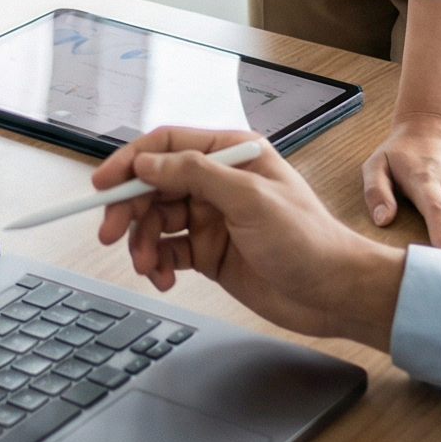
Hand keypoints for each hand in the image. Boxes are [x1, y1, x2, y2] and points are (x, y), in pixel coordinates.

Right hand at [92, 126, 405, 348]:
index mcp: (229, 153)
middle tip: (110, 232)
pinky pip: (168, 251)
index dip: (129, 162)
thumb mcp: (251, 198)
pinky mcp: (209, 251)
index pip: (165, 146)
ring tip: (145, 265)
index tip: (103, 183)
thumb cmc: (310, 241)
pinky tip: (162, 277)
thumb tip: (147, 163)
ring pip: (155, 220)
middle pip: (153, 185)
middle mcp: (217, 182)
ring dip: (142, 241)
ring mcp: (211, 217)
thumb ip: (195, 174)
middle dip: (128, 208)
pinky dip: (157, 263)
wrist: (336, 295)